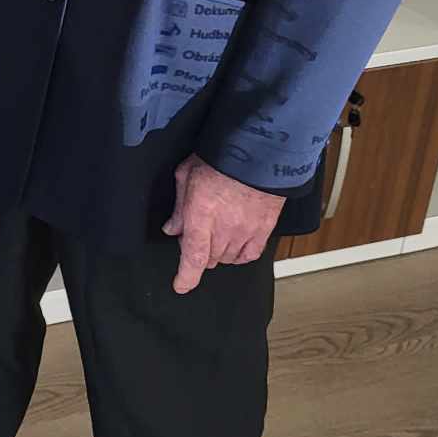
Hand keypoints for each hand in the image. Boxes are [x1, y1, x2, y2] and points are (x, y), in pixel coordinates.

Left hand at [164, 156, 283, 293]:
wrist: (260, 151)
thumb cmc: (221, 157)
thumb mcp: (187, 174)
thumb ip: (179, 206)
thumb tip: (173, 229)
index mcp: (201, 215)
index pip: (192, 258)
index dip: (185, 277)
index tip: (180, 285)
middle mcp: (224, 229)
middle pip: (207, 259)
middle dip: (197, 250)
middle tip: (196, 230)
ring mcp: (246, 232)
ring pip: (226, 258)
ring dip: (217, 251)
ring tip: (215, 230)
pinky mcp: (264, 230)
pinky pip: (249, 255)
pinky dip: (239, 254)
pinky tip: (234, 244)